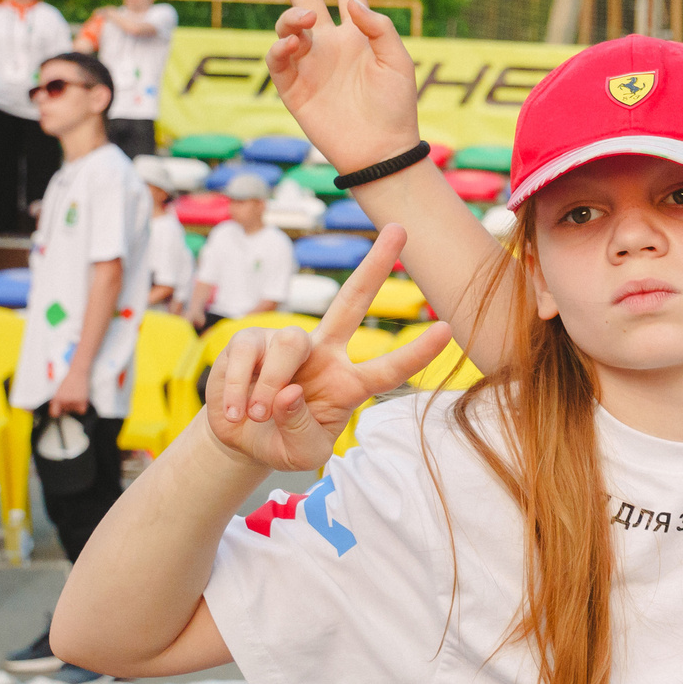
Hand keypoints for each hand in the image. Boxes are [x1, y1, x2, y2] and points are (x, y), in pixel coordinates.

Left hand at [52, 370, 91, 415]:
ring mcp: (73, 401)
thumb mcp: (59, 390)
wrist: (78, 373)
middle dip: (68, 406)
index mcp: (57, 398)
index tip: (59, 412)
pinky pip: (82, 411)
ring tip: (76, 396)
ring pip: (74, 411)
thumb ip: (57, 399)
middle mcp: (64, 401)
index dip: (57, 413)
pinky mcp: (82, 401)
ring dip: (75, 406)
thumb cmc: (69, 379)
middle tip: (71, 398)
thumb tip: (54, 405)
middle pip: (66, 411)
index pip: (54, 413)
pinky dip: (82, 407)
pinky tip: (81, 400)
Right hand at [202, 225, 448, 471]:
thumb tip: (290, 392)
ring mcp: (287, 343)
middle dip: (375, 266)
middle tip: (400, 229)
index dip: (417, 353)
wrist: (239, 440)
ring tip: (256, 416)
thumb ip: (300, 429)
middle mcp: (325, 354)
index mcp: (348, 383)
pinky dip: (238, 390)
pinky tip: (233, 412)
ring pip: (289, 344)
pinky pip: (248, 357)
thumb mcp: (300, 454)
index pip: (388, 368)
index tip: (448, 329)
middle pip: (351, 301)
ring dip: (270, 386)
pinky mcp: (250, 341)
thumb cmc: (280, 443)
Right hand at [262, 0, 419, 172]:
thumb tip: (350, 0)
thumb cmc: (396, 107)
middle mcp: (330, 42)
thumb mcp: (398, 62)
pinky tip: (292, 44)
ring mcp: (309, 62)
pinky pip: (277, 59)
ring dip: (291, 16)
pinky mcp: (293, 86)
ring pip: (288, 24)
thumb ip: (379, 27)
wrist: (381, 150)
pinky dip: (280, 47)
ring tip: (303, 19)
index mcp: (358, 34)